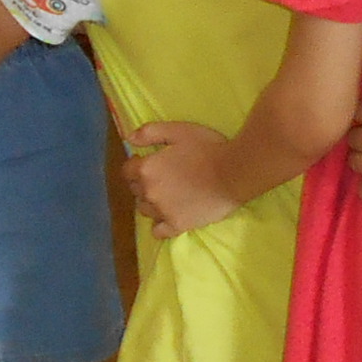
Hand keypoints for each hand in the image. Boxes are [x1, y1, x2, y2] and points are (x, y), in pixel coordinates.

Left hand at [129, 121, 238, 239]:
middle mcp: (149, 192)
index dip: (136, 164)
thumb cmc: (208, 148)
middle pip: (135, 190)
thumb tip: (129, 138)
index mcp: (147, 169)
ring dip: (151, 201)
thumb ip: (150, 132)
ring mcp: (162, 212)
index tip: (149, 161)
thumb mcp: (179, 130)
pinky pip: (158, 231)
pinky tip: (169, 215)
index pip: (127, 171)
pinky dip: (160, 224)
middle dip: (144, 182)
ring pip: (144, 209)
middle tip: (163, 176)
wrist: (234, 173)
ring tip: (168, 194)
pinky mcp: (177, 225)